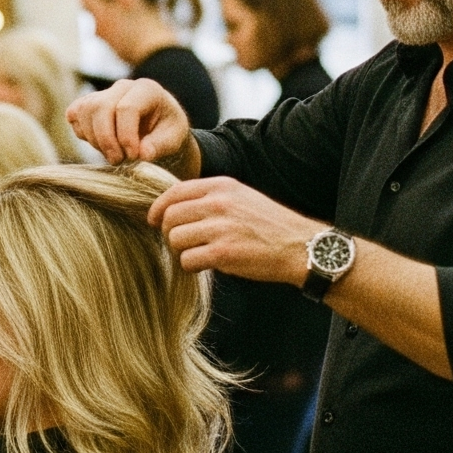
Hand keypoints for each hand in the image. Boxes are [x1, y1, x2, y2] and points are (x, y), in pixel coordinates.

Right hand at [66, 79, 194, 169]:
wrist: (157, 127)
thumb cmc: (166, 131)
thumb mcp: (173, 139)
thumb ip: (159, 145)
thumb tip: (142, 153)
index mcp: (147, 89)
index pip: (127, 108)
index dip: (126, 136)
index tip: (134, 156)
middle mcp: (123, 86)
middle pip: (100, 107)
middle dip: (106, 139)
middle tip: (118, 160)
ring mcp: (104, 92)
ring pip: (84, 110)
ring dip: (93, 139)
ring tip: (111, 154)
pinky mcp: (89, 103)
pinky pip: (74, 114)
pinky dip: (81, 132)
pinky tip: (99, 144)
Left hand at [148, 176, 323, 285]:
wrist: (299, 246)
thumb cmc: (270, 224)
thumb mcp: (241, 197)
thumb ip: (211, 197)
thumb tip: (175, 207)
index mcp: (221, 186)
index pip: (174, 192)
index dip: (158, 208)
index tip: (153, 220)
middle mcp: (218, 203)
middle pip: (169, 217)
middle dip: (169, 232)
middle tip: (181, 242)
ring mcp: (220, 228)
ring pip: (174, 239)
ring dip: (181, 250)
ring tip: (198, 253)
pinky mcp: (223, 253)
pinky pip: (187, 260)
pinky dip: (192, 266)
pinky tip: (206, 264)